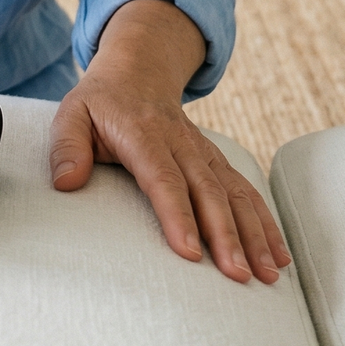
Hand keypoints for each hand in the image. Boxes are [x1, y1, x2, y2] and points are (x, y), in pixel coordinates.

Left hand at [48, 0, 291, 284]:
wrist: (138, 70)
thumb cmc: (100, 101)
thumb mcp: (71, 114)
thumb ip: (66, 146)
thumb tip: (65, 183)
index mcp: (142, 134)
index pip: (163, 177)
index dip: (177, 213)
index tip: (189, 250)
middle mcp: (180, 143)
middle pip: (207, 191)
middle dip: (225, 234)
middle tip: (238, 275)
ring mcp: (203, 152)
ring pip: (234, 193)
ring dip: (254, 233)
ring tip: (268, 274)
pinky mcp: (215, 161)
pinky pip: (245, 191)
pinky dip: (265, 222)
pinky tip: (279, 255)